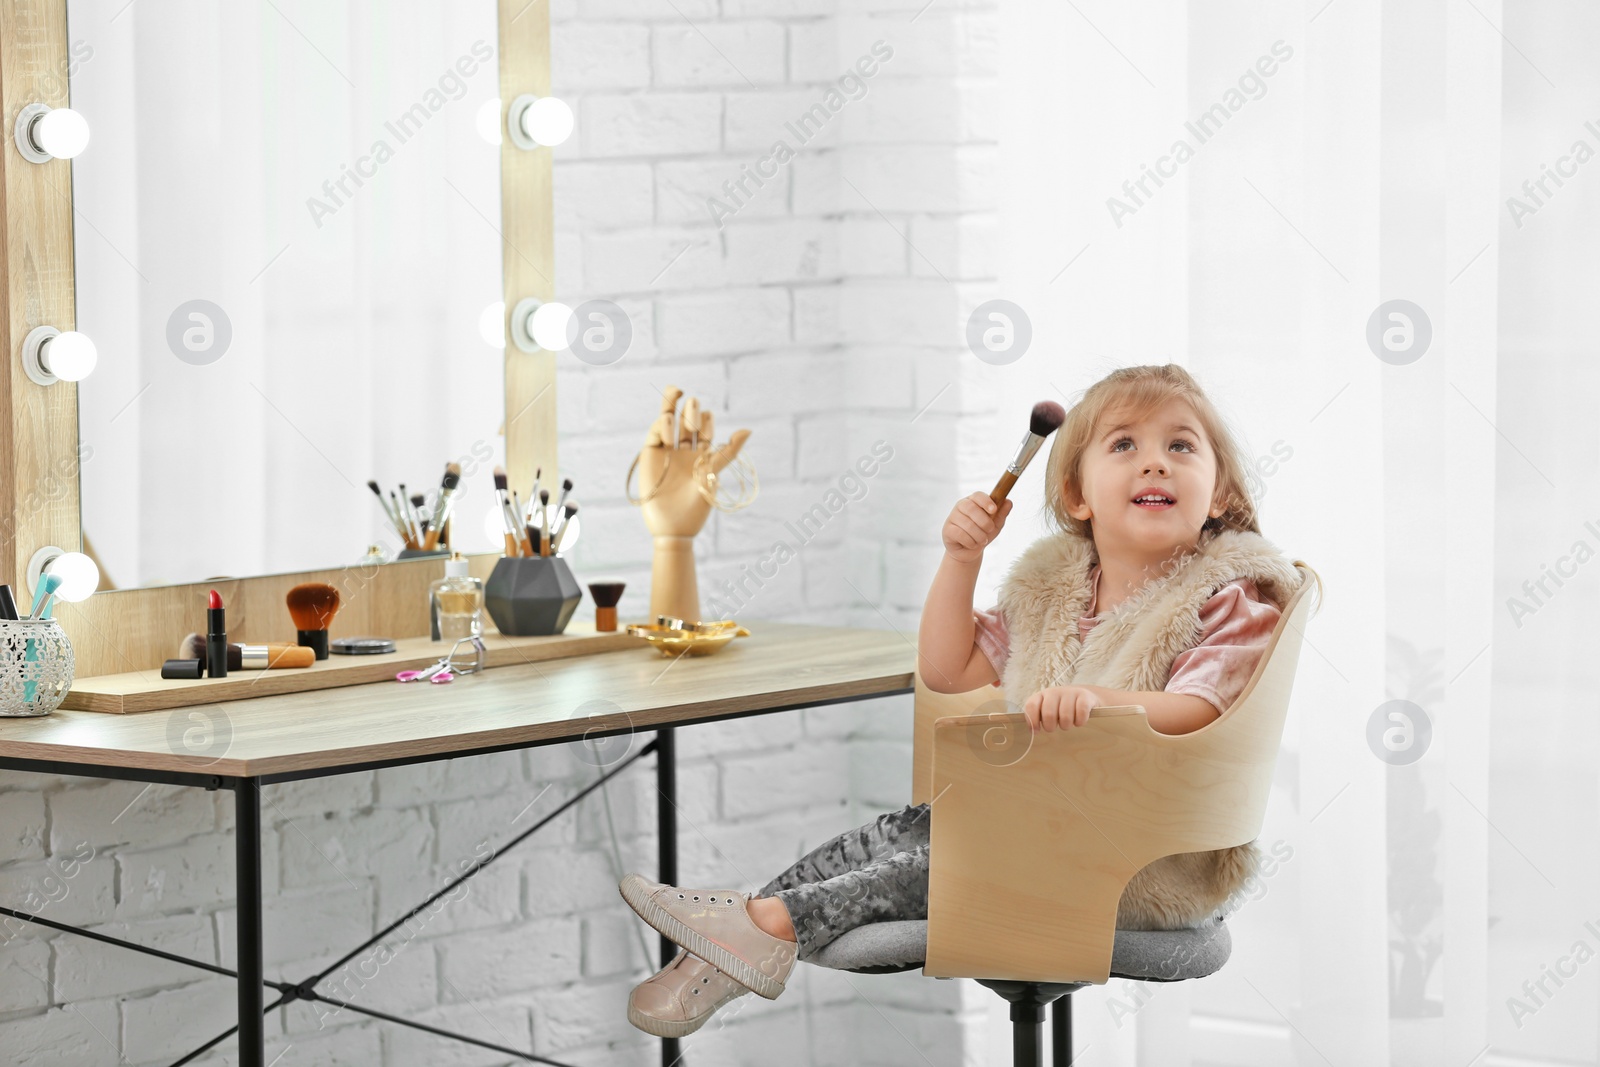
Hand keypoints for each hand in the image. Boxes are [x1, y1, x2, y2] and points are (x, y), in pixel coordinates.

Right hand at [637, 386, 750, 537]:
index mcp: (702, 454)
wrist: (675, 525)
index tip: (707, 417)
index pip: (703, 428)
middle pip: (685, 420)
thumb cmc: (698, 503)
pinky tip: (669, 430)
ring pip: (668, 420)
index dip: (705, 419)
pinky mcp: (650, 454)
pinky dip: (662, 425)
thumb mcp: (714, 472)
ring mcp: (666, 451)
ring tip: (681, 399)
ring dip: (675, 407)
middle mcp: (683, 450)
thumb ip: (729, 450)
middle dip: (691, 408)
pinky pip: (655, 432)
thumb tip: (749, 429)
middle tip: (694, 402)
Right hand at [942, 491, 1012, 563]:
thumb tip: (1008, 501)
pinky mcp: (947, 530)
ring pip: (967, 524)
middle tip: (990, 530)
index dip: (986, 501)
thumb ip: (1002, 513)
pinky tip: (972, 544)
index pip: (977, 495)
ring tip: (983, 540)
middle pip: (970, 508)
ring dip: (979, 535)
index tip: (994, 510)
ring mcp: (952, 517)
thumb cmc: (982, 534)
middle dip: (984, 521)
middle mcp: (961, 506)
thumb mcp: (995, 525)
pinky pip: (960, 534)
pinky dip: (970, 542)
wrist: (969, 552)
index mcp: (973, 501)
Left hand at [1023, 686, 1101, 732]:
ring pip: (1065, 716)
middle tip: (1055, 727)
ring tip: (1067, 724)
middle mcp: (1054, 692)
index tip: (1037, 731)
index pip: (1031, 706)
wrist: (1085, 697)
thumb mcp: (1048, 711)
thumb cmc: (1062, 709)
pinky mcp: (1084, 696)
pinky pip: (1081, 712)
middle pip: (1049, 714)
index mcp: (1041, 696)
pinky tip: (1079, 722)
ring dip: (1066, 725)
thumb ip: (1038, 718)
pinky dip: (1080, 721)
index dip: (1032, 721)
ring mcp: (1070, 692)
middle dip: (1051, 726)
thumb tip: (1033, 731)